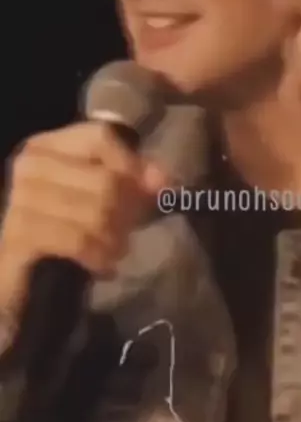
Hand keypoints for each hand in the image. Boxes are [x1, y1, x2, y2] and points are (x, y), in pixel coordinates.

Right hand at [0, 123, 165, 320]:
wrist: (16, 284)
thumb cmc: (58, 235)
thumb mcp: (95, 200)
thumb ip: (129, 181)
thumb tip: (164, 180)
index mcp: (44, 147)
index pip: (99, 137)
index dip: (133, 163)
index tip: (156, 190)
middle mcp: (28, 166)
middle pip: (105, 179)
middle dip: (126, 212)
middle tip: (126, 233)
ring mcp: (19, 201)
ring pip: (96, 212)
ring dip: (115, 239)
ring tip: (114, 251)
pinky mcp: (18, 237)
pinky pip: (78, 240)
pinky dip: (98, 256)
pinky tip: (102, 267)